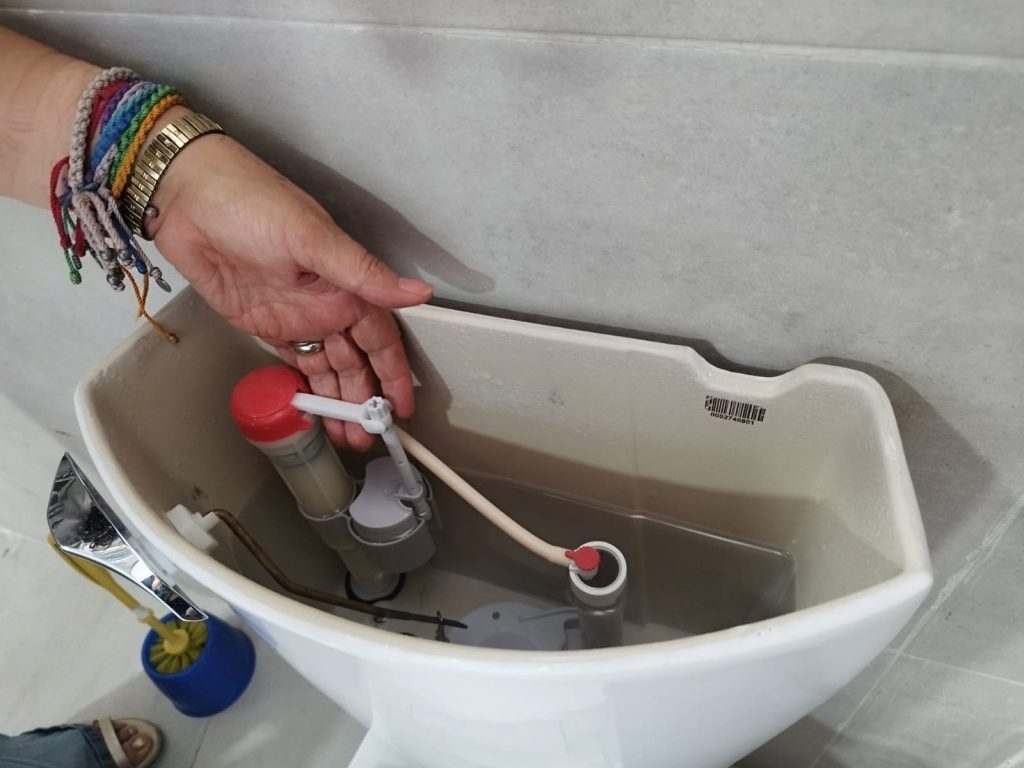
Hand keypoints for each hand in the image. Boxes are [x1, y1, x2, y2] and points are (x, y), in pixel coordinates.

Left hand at [148, 116, 432, 449]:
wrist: (187, 197)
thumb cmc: (252, 204)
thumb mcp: (312, 238)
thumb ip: (364, 273)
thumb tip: (421, 294)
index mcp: (346, 283)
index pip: (380, 338)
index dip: (393, 374)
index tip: (402, 409)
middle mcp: (327, 303)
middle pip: (355, 362)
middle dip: (364, 401)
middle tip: (368, 439)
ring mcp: (296, 317)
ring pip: (327, 369)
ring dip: (338, 402)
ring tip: (346, 439)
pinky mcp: (265, 324)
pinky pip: (294, 363)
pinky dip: (306, 389)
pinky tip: (314, 413)